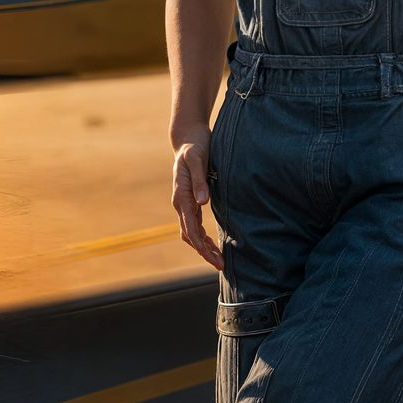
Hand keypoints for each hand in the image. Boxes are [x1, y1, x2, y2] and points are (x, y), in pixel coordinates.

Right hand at [172, 128, 222, 270]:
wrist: (187, 137)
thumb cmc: (194, 146)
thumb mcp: (197, 159)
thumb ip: (199, 180)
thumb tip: (202, 202)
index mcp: (181, 196)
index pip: (190, 229)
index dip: (202, 247)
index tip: (216, 260)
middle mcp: (180, 201)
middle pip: (189, 235)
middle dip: (204, 252)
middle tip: (221, 265)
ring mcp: (184, 201)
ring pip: (191, 231)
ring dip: (203, 246)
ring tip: (219, 259)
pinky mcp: (191, 198)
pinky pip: (194, 223)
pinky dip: (202, 236)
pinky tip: (212, 241)